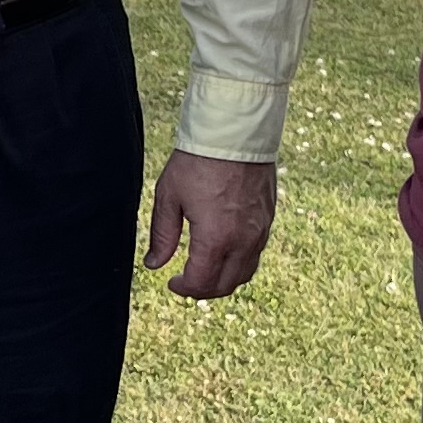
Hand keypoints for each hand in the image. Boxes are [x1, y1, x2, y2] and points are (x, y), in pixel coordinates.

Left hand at [144, 151, 276, 299]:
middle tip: (186, 281)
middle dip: (203, 290)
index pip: (201, 283)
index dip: (184, 288)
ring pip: (245, 273)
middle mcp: (242, 240)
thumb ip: (162, 235)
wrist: (235, 132)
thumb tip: (154, 264)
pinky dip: (239, 263)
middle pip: (225, 285)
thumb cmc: (198, 160)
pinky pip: (256, 253)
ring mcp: (260, 231)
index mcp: (215, 238)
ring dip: (223, 279)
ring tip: (205, 270)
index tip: (171, 281)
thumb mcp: (169, 196)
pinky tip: (224, 251)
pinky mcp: (268, 219)